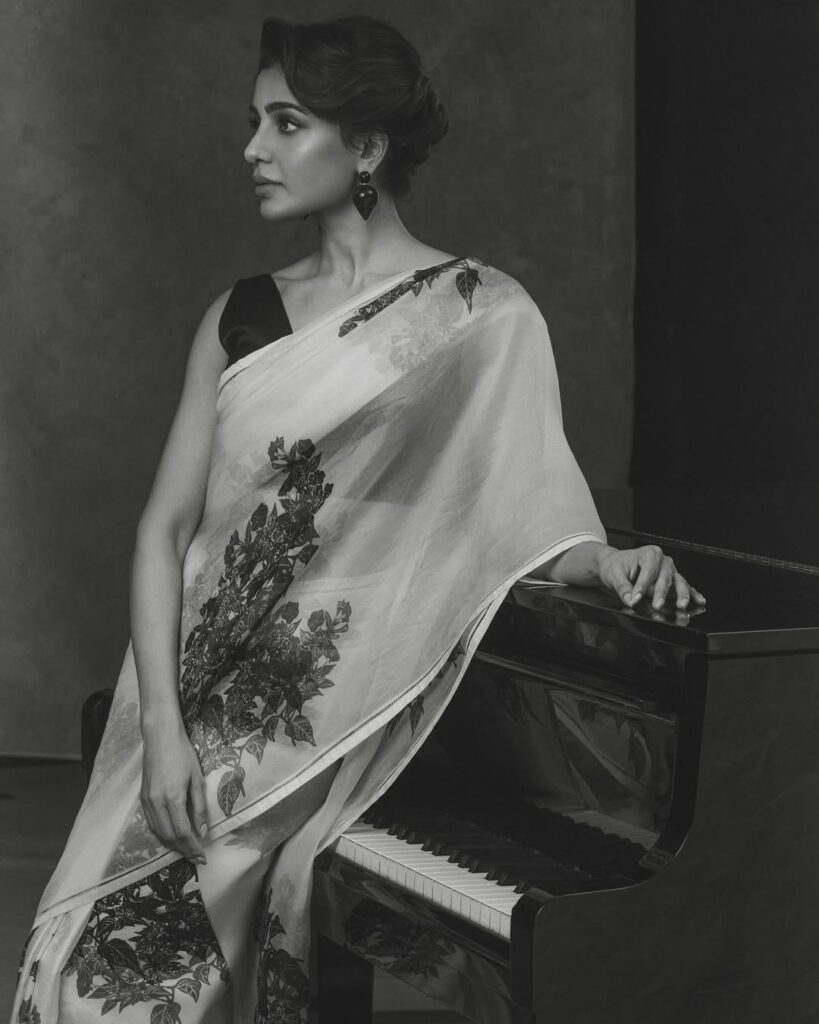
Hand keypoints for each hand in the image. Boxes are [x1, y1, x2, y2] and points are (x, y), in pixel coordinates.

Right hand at [140, 718, 208, 864]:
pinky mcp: (143, 798)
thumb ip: (199, 807)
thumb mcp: (197, 779)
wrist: (160, 737)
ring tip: (186, 851)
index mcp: (173, 798)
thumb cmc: (182, 754)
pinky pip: (151, 824)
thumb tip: (203, 831)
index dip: (193, 848)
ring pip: (158, 833)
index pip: (183, 832)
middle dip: (184, 851)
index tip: (203, 857)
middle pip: (170, 837)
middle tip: (197, 858)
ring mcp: (147, 801)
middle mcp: (156, 803)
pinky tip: (172, 837)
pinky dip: (162, 835)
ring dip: (172, 845)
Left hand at [597, 544, 706, 611]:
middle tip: (656, 606)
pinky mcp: (673, 580)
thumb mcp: (613, 575)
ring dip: (680, 595)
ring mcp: (670, 570)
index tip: (635, 599)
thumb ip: (622, 588)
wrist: (616, 565)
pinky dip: (692, 594)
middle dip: (661, 593)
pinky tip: (699, 601)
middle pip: (665, 577)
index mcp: (649, 553)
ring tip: (681, 606)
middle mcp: (663, 560)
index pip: (648, 571)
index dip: (642, 586)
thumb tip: (630, 600)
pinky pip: (684, 587)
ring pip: (678, 582)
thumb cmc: (616, 567)